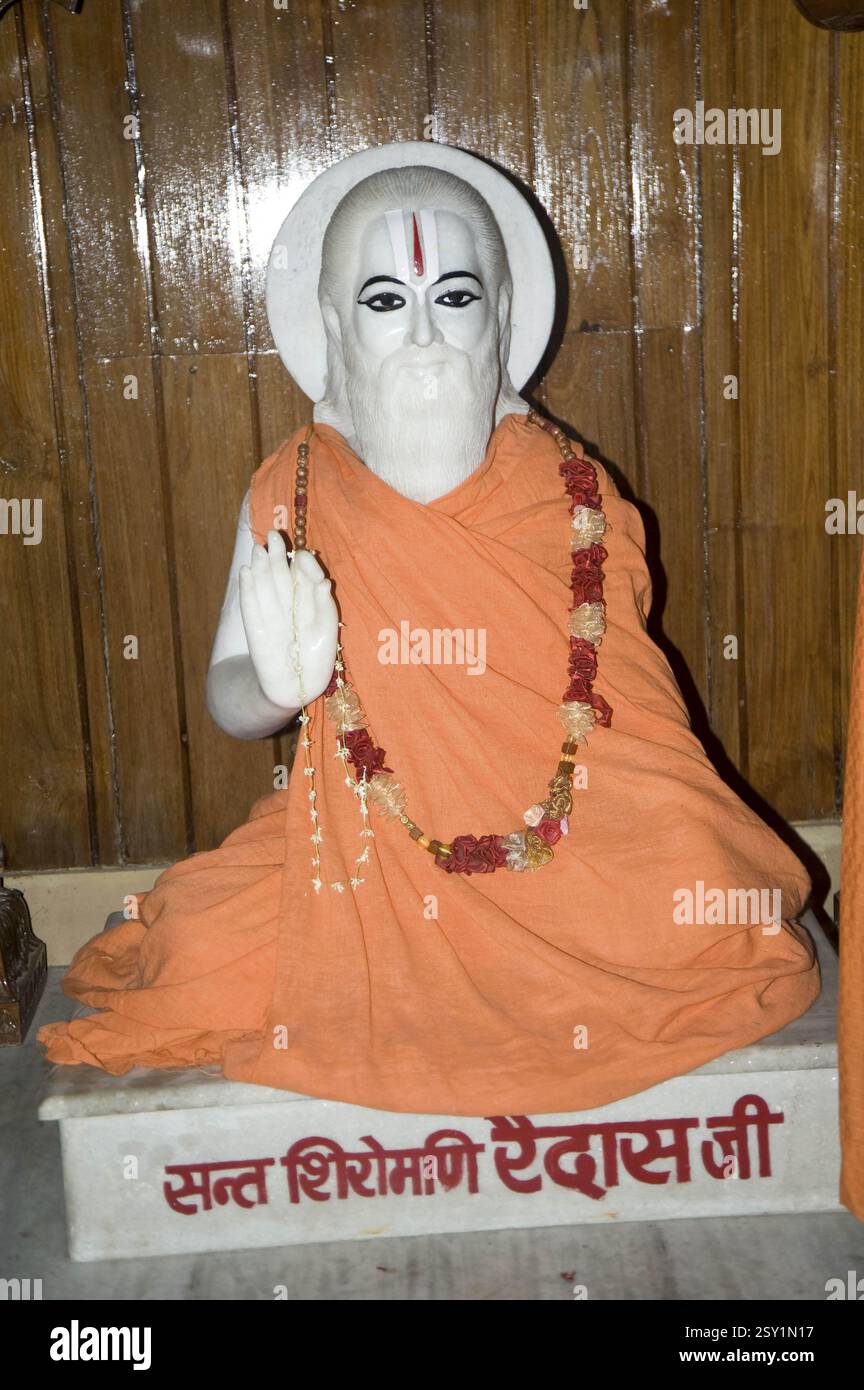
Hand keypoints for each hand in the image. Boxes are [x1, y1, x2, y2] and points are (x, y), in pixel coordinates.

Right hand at [238, 531, 337, 710]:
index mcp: (309, 603)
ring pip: (266, 586)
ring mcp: (271, 615)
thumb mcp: (327, 630)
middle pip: (282, 576)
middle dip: (278, 556)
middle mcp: (289, 605)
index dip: (302, 564)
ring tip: (258, 548)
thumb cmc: (317, 658)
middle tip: (273, 535)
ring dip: (261, 567)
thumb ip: (325, 606)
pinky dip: (248, 589)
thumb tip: (324, 582)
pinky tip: (247, 571)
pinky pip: (250, 605)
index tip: (302, 555)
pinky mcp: (256, 628)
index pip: (305, 577)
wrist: (296, 686)